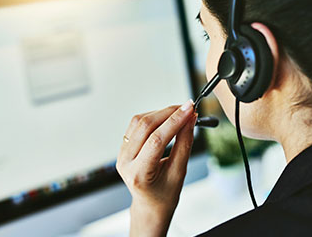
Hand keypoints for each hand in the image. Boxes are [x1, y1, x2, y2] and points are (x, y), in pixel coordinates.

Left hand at [116, 100, 196, 236]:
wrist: (150, 204)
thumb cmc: (165, 194)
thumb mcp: (179, 172)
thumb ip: (184, 144)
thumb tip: (190, 119)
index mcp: (138, 174)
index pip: (156, 140)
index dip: (175, 121)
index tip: (190, 109)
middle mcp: (125, 162)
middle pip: (145, 126)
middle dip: (168, 113)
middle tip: (188, 108)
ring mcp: (121, 154)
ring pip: (139, 122)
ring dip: (161, 113)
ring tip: (179, 113)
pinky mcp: (123, 146)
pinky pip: (136, 125)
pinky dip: (153, 117)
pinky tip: (166, 118)